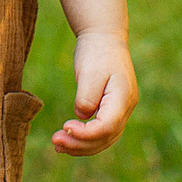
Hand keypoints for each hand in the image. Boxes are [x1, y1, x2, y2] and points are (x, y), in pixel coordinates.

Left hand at [51, 27, 137, 156]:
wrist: (104, 36)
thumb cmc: (96, 51)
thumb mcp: (89, 72)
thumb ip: (86, 97)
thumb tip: (82, 117)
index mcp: (123, 97)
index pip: (107, 127)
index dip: (86, 134)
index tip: (65, 127)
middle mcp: (126, 108)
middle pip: (106, 137)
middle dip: (80, 144)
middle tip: (55, 141)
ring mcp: (121, 110)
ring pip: (104, 138)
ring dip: (81, 145)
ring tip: (58, 145)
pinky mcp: (112, 110)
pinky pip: (101, 131)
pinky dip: (85, 138)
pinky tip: (68, 139)